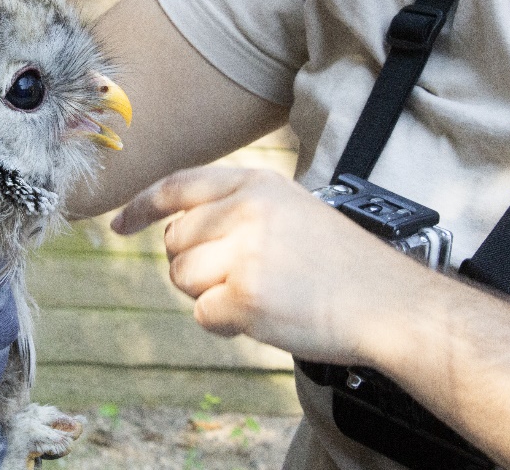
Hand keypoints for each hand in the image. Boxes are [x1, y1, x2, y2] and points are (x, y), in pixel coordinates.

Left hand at [111, 166, 429, 364]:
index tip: (119, 225)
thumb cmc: (340, 263)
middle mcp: (244, 211)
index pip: (176, 186)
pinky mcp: (244, 296)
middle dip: (196, 265)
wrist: (390, 303)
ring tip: (259, 294)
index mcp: (255, 183)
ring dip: (209, 295)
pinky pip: (203, 314)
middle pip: (175, 241)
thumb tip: (172, 226)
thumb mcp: (289, 209)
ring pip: (181, 278)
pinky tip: (264, 317)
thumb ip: (234, 208)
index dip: (141, 206)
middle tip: (244, 275)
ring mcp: (243, 253)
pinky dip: (225, 324)